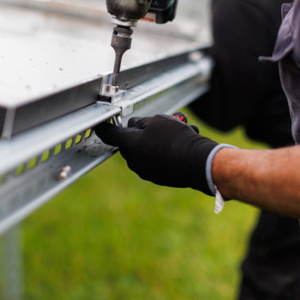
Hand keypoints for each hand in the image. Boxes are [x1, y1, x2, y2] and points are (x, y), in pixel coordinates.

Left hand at [95, 114, 216, 195]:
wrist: (199, 163)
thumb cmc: (177, 138)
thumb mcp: (158, 121)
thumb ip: (142, 122)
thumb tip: (135, 126)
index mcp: (130, 146)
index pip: (110, 135)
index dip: (104, 127)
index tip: (100, 124)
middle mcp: (134, 162)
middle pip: (131, 143)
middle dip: (141, 133)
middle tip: (158, 124)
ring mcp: (146, 172)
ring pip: (146, 151)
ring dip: (157, 142)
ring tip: (178, 133)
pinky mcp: (159, 178)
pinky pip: (157, 161)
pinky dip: (165, 153)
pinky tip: (181, 146)